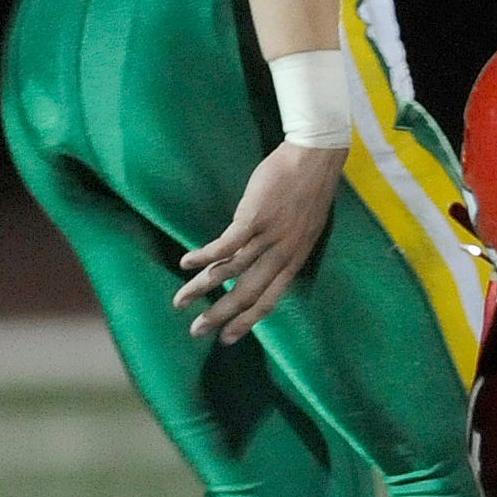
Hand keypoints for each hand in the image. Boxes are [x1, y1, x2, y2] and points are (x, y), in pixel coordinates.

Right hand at [174, 140, 347, 341]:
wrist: (316, 158)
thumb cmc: (308, 190)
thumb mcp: (304, 229)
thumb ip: (284, 250)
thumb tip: (261, 264)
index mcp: (295, 259)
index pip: (270, 301)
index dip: (247, 322)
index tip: (227, 338)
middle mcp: (283, 254)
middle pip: (247, 294)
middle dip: (219, 316)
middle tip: (195, 331)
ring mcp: (269, 236)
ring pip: (230, 272)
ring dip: (201, 288)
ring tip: (179, 301)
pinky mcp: (254, 218)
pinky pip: (225, 245)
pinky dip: (204, 257)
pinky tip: (185, 263)